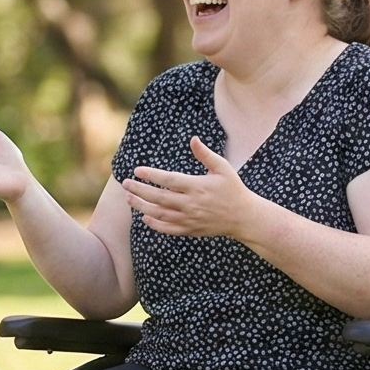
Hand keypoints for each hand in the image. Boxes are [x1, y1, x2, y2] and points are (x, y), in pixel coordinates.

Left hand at [122, 137, 266, 238]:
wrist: (243, 217)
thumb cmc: (233, 189)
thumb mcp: (223, 168)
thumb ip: (206, 154)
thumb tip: (193, 139)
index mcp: (198, 186)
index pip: (168, 180)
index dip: (151, 175)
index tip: (137, 171)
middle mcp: (191, 204)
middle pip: (158, 198)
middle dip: (139, 190)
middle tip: (125, 184)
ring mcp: (190, 218)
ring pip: (160, 214)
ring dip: (142, 206)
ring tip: (129, 198)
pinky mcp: (190, 230)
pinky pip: (168, 229)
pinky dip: (154, 224)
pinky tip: (144, 217)